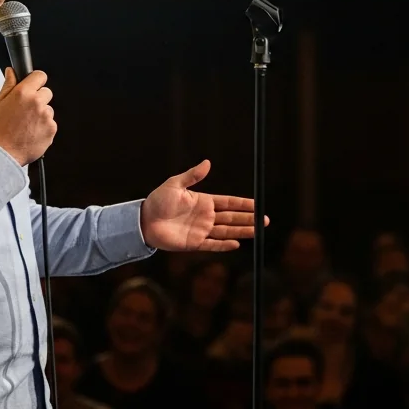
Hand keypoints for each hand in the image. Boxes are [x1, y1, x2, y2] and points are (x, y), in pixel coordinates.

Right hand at [0, 68, 56, 165]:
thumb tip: (11, 72)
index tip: (33, 85)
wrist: (4, 153)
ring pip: (49, 109)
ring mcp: (46, 116)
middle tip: (27, 110)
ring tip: (27, 124)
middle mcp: (37, 102)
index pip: (40, 76)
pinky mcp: (52, 128)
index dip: (36, 80)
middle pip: (47, 92)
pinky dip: (44, 127)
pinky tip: (32, 132)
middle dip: (39, 98)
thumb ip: (8, 86)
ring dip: (41, 114)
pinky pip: (51, 123)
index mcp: (23, 93)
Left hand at [139, 160, 264, 250]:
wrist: (143, 221)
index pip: (229, 203)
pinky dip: (224, 245)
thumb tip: (208, 163)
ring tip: (257, 231)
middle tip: (265, 220)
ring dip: (242, 231)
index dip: (244, 204)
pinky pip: (212, 244)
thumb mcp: (175, 184)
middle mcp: (206, 217)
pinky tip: (237, 244)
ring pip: (226, 232)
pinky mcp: (194, 243)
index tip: (258, 204)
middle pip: (232, 218)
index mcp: (204, 202)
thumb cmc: (158, 200)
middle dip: (249, 219)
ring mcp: (201, 230)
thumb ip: (192, 175)